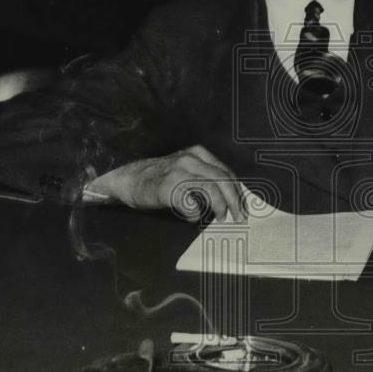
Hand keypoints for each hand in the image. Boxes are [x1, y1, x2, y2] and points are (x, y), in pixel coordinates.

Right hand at [85, 145, 245, 221]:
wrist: (128, 179)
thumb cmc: (160, 178)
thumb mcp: (185, 169)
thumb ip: (205, 176)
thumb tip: (230, 197)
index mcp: (197, 153)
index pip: (226, 171)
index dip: (237, 190)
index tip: (243, 205)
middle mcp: (190, 159)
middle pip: (222, 179)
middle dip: (234, 200)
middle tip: (239, 216)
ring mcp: (179, 172)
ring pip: (211, 189)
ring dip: (220, 206)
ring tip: (220, 218)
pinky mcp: (168, 187)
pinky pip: (191, 203)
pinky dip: (195, 213)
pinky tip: (192, 216)